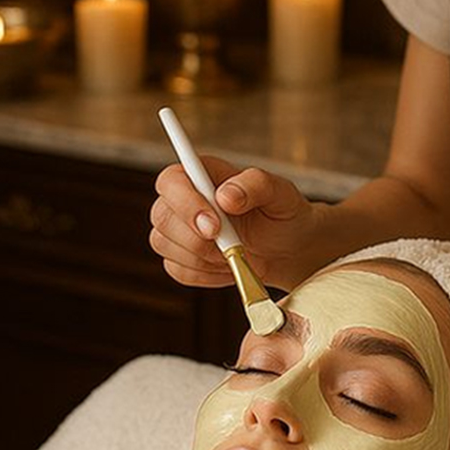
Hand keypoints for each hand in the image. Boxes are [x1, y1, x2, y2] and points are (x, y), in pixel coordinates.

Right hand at [150, 157, 324, 291]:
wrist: (288, 249)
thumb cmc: (283, 214)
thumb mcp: (281, 193)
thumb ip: (256, 185)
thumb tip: (226, 196)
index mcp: (202, 174)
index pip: (171, 181)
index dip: (185, 203)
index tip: (213, 226)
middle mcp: (183, 199)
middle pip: (161, 217)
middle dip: (194, 238)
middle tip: (231, 248)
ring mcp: (177, 230)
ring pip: (164, 245)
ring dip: (204, 258)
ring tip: (237, 252)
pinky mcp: (180, 258)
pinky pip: (178, 271)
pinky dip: (206, 275)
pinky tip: (230, 267)